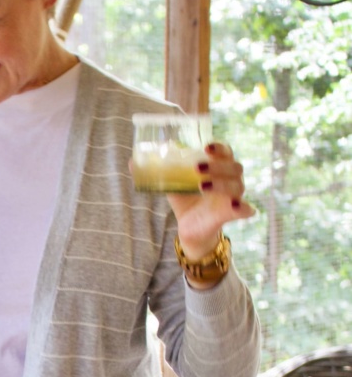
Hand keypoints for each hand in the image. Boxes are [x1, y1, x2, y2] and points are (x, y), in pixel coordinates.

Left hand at [167, 141, 254, 259]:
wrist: (190, 229)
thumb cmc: (187, 201)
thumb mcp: (172, 186)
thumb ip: (159, 172)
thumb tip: (132, 161)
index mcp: (219, 168)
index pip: (226, 152)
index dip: (219, 147)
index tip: (205, 146)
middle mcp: (230, 180)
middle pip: (234, 167)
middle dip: (217, 166)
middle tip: (197, 168)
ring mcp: (233, 197)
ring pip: (237, 185)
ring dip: (221, 183)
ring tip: (202, 185)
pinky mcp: (232, 214)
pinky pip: (245, 209)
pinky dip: (243, 207)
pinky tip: (236, 206)